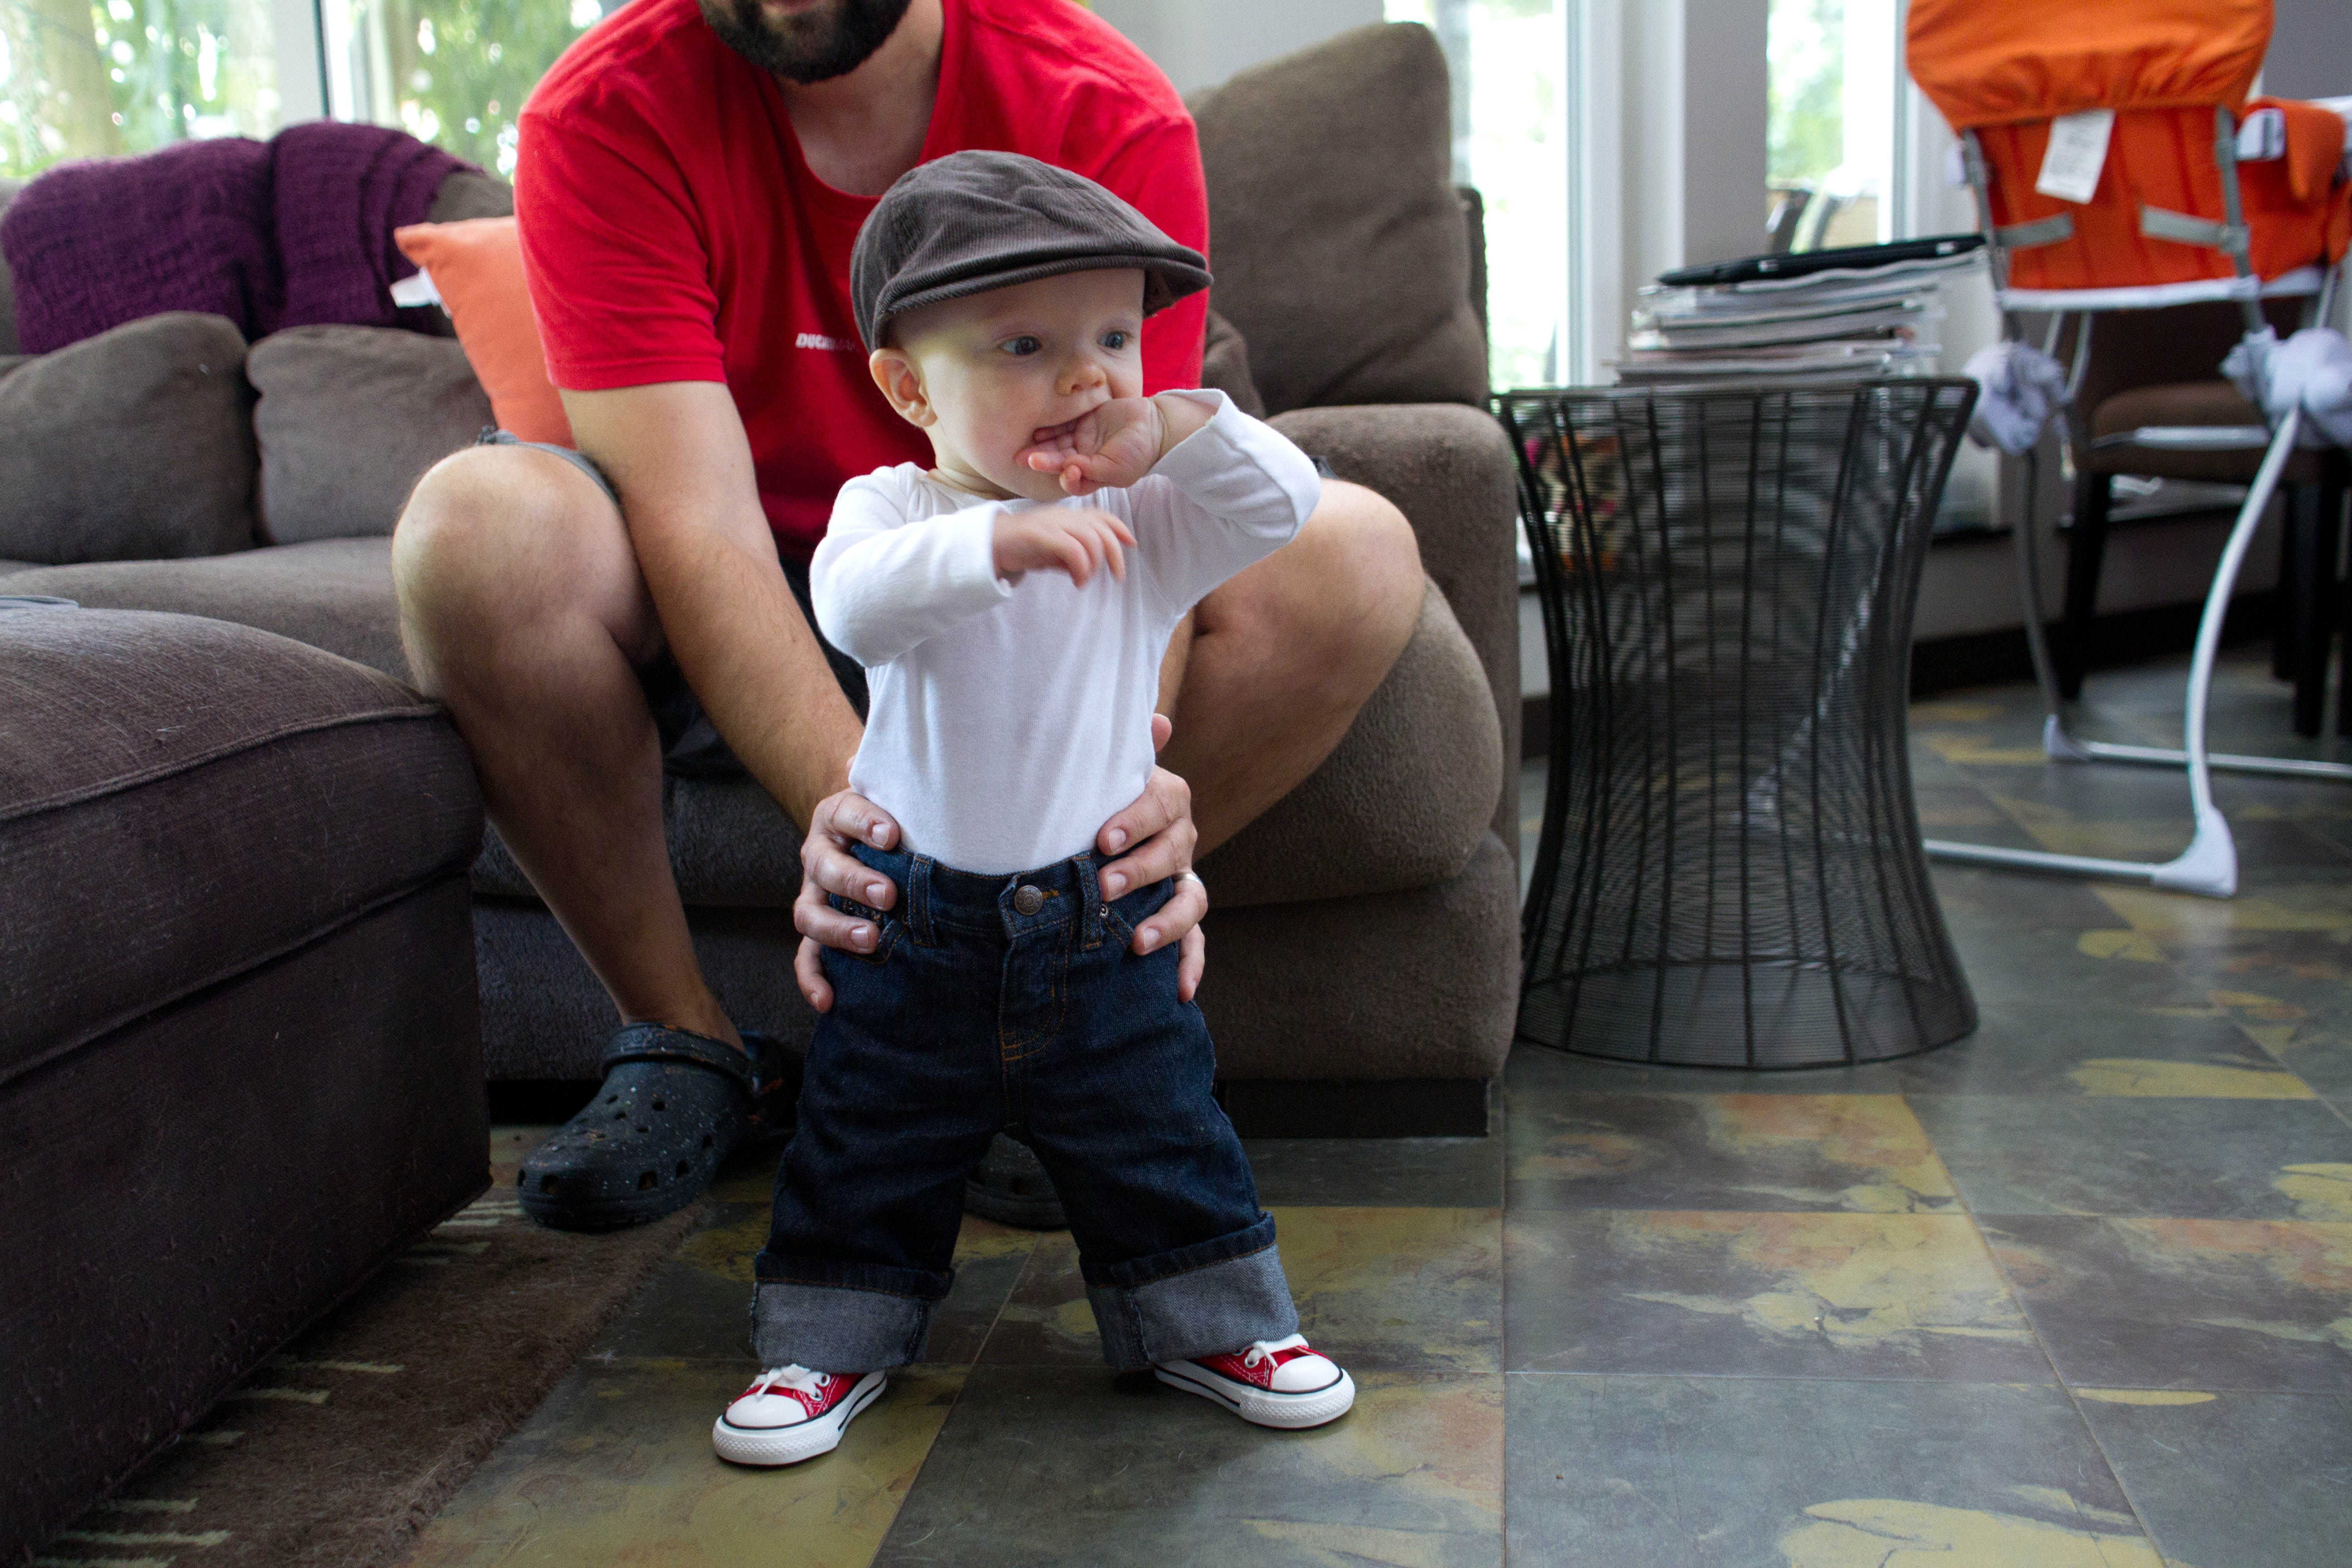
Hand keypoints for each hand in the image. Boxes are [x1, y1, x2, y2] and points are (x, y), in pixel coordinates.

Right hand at [792, 781, 902, 1013]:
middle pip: (826, 868)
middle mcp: (819, 856)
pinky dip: (813, 979)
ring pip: (810, 914)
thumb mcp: (893, 794)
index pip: (845, 813)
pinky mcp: (818, 930)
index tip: (893, 834)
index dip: (866, 823)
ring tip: (870, 940)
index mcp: (836, 816)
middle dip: (855, 882)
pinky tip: (828, 1001)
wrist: (868, 832)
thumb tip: (875, 756)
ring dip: (837, 930)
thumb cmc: (890, 815)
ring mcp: (815, 895)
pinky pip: (806, 957)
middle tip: (888, 894)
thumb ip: (894, 779)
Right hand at [993, 507, 1134, 586]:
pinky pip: (1074, 550)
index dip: (1119, 528)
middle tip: (1117, 577)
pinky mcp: (1042, 536)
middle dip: (1115, 554)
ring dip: (1095, 565)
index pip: (1101, 515)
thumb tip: (1088, 569)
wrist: (988, 543)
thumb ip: (1070, 555)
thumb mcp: (1052, 551)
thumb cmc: (1021, 547)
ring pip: (1091, 540)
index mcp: (1067, 516)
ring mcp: (1053, 524)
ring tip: (1085, 581)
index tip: (1131, 543)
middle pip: (1102, 529)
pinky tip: (1077, 582)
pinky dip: (1082, 568)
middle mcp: (1063, 516)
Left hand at [1019, 396, 1166, 495]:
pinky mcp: (1084, 421)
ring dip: (1041, 446)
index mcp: (1093, 476)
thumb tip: (1069, 469)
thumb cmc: (1140, 452)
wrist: (1156, 425)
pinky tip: (1038, 431)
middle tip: (1024, 459)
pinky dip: (1051, 428)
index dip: (1065, 478)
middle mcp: (1084, 460)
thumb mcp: (1118, 468)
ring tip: (1024, 448)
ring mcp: (1083, 440)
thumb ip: (1093, 471)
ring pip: (1057, 444)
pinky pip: (1063, 424)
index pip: (1072, 481)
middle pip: (1058, 462)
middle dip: (1041, 461)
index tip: (1067, 470)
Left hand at [1098, 713, 1206, 1000]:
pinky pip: (1195, 944)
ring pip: (1190, 900)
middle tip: (1104, 887)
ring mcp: (1182, 881)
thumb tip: (1157, 718)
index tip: (1102, 840)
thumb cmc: (1097, 797)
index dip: (1136, 821)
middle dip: (1140, 872)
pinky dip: (1190, 966)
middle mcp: (1180, 840)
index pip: (1162, 805)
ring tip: (1136, 942)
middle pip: (1173, 854)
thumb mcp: (1107, 772)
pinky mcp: (1180, 919)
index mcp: (1165, 801)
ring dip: (1167, 921)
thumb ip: (1126, 748)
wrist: (1096, 829)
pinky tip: (1179, 992)